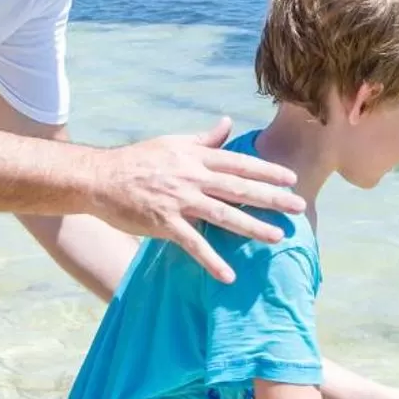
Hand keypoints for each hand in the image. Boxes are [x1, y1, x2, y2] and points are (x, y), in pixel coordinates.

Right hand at [90, 118, 304, 282]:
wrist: (100, 178)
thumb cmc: (138, 160)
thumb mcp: (173, 142)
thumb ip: (204, 138)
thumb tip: (227, 122)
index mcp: (196, 157)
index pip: (239, 163)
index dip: (267, 171)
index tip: (291, 179)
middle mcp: (192, 177)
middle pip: (239, 188)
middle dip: (271, 198)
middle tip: (298, 208)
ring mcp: (179, 200)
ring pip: (223, 215)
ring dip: (252, 227)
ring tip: (277, 237)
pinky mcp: (164, 223)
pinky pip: (193, 244)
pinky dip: (211, 260)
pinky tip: (229, 275)